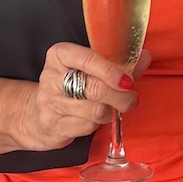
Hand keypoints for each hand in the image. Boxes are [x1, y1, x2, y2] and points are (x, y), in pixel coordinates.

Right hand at [15, 41, 147, 151]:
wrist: (36, 113)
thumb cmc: (71, 85)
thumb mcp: (89, 68)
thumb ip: (118, 63)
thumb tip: (145, 56)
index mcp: (60, 55)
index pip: (88, 59)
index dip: (112, 71)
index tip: (128, 81)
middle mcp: (52, 77)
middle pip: (95, 88)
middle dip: (120, 96)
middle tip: (131, 98)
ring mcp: (51, 103)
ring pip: (94, 110)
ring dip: (113, 111)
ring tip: (117, 107)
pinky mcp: (54, 125)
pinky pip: (87, 126)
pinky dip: (100, 124)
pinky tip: (99, 118)